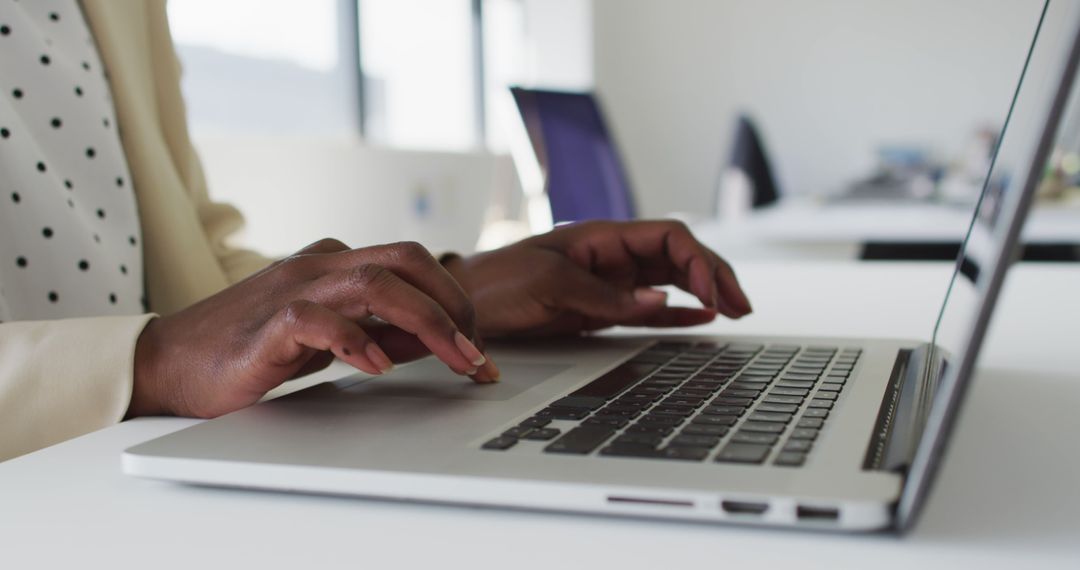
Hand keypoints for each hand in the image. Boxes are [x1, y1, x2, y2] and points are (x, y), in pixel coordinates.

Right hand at [129, 239, 496, 418]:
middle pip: (405, 260)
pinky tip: (378, 366)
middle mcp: (319, 266)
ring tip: (453, 357)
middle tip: (476, 352)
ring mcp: (292, 288)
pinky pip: (317, 319)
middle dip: (453, 304)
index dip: (455, 299)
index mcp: (335, 264)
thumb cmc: (249, 349)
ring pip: (375, 282)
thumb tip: (434, 338)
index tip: (477, 344)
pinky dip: (355, 340)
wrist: (170, 364)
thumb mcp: (330, 338)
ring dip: (426, 321)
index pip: (412, 263)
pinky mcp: (267, 324)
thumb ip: (378, 329)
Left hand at [443, 220, 751, 336]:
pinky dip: (677, 312)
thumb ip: (605, 294)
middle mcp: (611, 255)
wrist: (464, 304)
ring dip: (704, 293)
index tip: (716, 292)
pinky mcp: (600, 308)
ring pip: (671, 280)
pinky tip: (701, 320)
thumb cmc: (497, 282)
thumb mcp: (549, 284)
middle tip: (741, 305)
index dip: (701, 260)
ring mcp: (609, 281)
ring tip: (734, 311)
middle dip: (715, 275)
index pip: (669, 236)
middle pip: (679, 256)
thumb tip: (659, 299)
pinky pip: (648, 307)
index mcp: (602, 237)